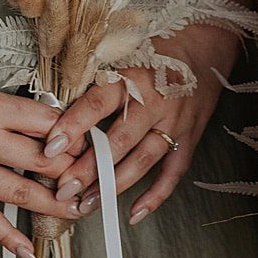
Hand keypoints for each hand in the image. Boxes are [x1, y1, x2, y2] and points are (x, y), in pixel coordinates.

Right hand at [0, 69, 77, 257]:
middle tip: (98, 175)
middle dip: (77, 170)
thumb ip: (12, 107)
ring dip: (58, 204)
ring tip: (81, 209)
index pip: (51, 123)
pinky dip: (10, 240)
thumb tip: (52, 122)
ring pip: (26, 195)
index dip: (78, 132)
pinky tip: (30, 251)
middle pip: (47, 160)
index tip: (94, 139)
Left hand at [45, 21, 240, 223]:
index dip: (73, 126)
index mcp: (134, 76)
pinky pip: (174, 172)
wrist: (206, 44)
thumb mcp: (124, 54)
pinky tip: (134, 213)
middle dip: (90, 168)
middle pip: (119, 140)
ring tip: (88, 204)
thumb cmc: (157, 49)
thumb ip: (97, 81)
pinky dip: (156, 195)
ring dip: (114, 185)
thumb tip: (55, 110)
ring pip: (143, 160)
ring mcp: (176, 122)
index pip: (98, 104)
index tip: (51, 148)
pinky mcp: (190, 137)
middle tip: (64, 190)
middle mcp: (156, 101)